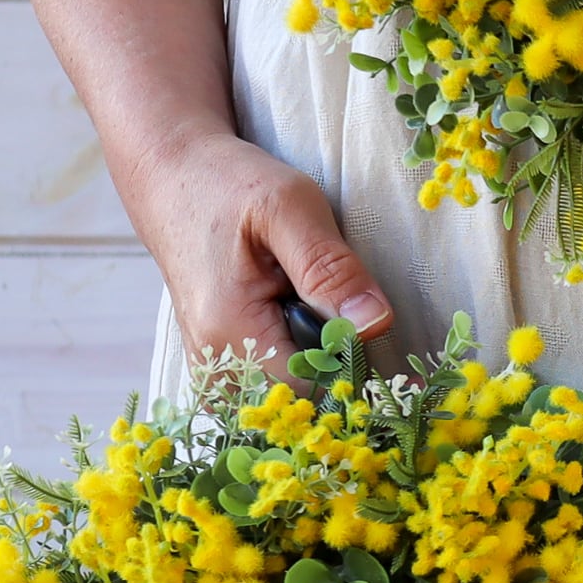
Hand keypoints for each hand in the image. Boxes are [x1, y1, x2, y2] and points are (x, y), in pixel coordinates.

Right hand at [4, 0, 394, 368]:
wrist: (171, 175)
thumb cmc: (229, 184)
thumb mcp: (288, 207)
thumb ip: (329, 267)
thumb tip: (377, 323)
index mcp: (231, 333)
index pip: (313, 396)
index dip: (364, 390)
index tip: (410, 384)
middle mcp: (216, 366)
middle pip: (303, 408)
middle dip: (350, 387)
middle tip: (384, 354)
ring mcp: (215, 369)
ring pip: (290, 403)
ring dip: (331, 382)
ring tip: (350, 340)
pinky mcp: (223, 363)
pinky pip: (275, 390)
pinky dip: (309, 376)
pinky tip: (328, 345)